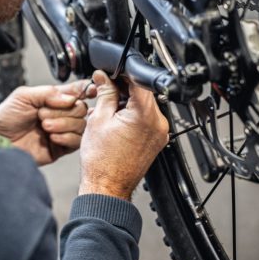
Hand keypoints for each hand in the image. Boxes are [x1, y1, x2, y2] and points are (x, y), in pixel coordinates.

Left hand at [0, 81, 95, 165]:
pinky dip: (67, 137)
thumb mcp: (24, 96)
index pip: (77, 91)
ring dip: (64, 124)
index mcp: (53, 99)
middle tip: (42, 115)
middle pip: (81, 109)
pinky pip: (76, 142)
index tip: (90, 90)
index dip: (86, 89)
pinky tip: (52, 137)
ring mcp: (61, 132)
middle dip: (64, 111)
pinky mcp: (60, 149)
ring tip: (45, 127)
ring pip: (81, 125)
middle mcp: (60, 115)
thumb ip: (48, 92)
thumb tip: (70, 98)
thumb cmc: (4, 118)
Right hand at [79, 71, 168, 200]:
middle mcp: (158, 123)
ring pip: (145, 105)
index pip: (139, 80)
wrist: (107, 187)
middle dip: (124, 88)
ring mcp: (159, 133)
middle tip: (107, 89)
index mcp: (145, 114)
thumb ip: (105, 93)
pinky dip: (133, 115)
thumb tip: (104, 77)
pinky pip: (147, 119)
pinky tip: (117, 120)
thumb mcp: (99, 119)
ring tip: (110, 109)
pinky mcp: (157, 140)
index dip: (123, 73)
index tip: (112, 73)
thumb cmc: (102, 161)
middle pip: (144, 92)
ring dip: (128, 102)